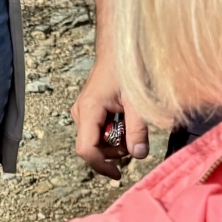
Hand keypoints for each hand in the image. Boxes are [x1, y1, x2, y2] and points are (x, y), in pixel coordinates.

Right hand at [71, 60, 148, 178]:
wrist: (119, 47)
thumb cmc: (127, 68)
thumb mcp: (137, 101)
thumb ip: (138, 129)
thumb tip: (139, 155)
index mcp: (89, 110)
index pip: (86, 149)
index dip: (101, 166)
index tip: (118, 174)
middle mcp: (81, 113)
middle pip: (92, 147)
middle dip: (114, 151)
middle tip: (135, 140)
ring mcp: (84, 111)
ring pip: (97, 140)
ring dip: (116, 140)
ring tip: (132, 124)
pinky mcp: (90, 109)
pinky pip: (99, 130)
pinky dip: (115, 130)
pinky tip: (126, 117)